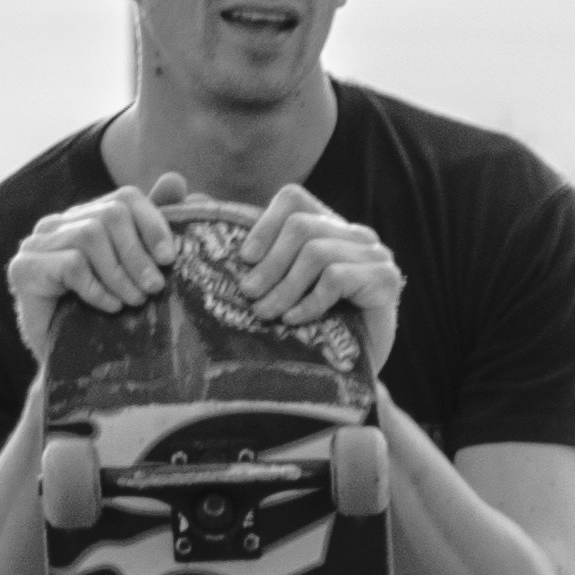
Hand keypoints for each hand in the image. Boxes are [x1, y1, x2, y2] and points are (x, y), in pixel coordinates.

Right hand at [2, 178, 185, 360]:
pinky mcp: (23, 269)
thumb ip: (155, 225)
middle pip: (109, 215)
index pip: (125, 198)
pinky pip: (71, 266)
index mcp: (87, 217)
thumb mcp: (140, 270)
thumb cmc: (109, 314)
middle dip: (139, 254)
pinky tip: (109, 308)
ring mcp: (36, 244)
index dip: (153, 223)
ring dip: (120, 274)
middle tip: (155, 288)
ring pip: (90, 237)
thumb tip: (177, 180)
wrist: (73, 362)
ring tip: (134, 301)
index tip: (170, 258)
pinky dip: (97, 289)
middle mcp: (59, 224)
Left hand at [235, 182, 405, 374]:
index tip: (244, 259)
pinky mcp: (386, 280)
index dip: (263, 224)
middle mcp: (355, 235)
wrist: (347, 376)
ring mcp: (375, 255)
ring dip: (284, 287)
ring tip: (266, 314)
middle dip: (269, 264)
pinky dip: (309, 302)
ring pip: (317, 252)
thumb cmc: (306, 328)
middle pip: (301, 226)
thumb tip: (187, 199)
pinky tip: (295, 321)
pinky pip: (337, 279)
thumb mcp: (272, 285)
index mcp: (328, 227)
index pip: (294, 200)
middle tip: (248, 294)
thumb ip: (241, 248)